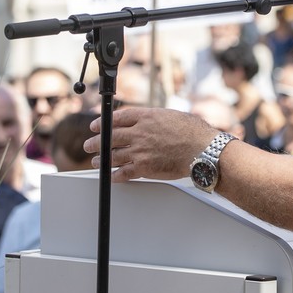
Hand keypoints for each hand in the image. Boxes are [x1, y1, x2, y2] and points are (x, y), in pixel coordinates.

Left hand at [82, 108, 216, 182]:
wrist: (202, 149)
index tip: (97, 125)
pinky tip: (111, 176)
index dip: (104, 122)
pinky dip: (115, 175)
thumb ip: (156, 118)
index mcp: (146, 117)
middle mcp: (140, 132)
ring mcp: (140, 150)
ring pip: (113, 155)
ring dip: (102, 160)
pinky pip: (124, 172)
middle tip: (90, 145)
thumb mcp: (172, 116)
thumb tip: (150, 121)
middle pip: (110, 137)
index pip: (118, 118)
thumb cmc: (193, 133)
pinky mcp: (144, 167)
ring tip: (97, 162)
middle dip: (96, 142)